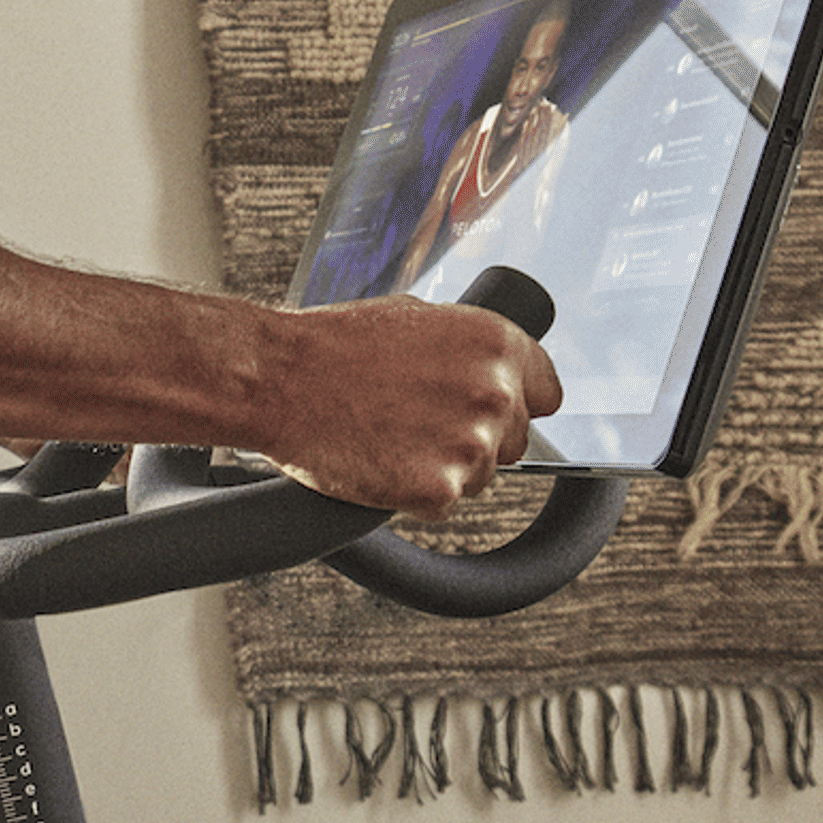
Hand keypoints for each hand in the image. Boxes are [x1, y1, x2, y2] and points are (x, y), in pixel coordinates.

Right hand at [257, 297, 561, 519]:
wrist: (277, 379)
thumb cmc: (331, 345)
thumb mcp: (413, 318)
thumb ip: (466, 347)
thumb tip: (489, 366)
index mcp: (497, 345)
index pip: (545, 393)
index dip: (514, 405)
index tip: (484, 411)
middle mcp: (495, 395)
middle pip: (513, 443)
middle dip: (471, 440)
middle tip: (413, 424)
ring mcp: (471, 446)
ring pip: (478, 477)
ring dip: (440, 469)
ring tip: (387, 438)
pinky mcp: (438, 491)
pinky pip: (440, 504)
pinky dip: (411, 494)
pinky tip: (378, 462)